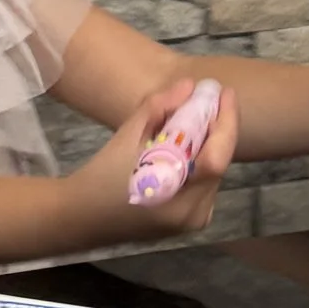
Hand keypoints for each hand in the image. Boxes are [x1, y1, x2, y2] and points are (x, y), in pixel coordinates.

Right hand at [70, 79, 239, 243]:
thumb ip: (158, 108)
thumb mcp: (126, 137)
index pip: (217, 158)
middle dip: (216, 128)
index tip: (224, 92)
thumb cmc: (101, 176)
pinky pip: (205, 183)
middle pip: (218, 163)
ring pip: (213, 172)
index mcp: (177, 198)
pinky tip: (187, 144)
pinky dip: (200, 160)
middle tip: (208, 100)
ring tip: (196, 118)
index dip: (226, 122)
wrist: (83, 216)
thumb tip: (189, 86)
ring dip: (208, 143)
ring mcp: (193, 221)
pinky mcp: (190, 221)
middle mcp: (193, 214)